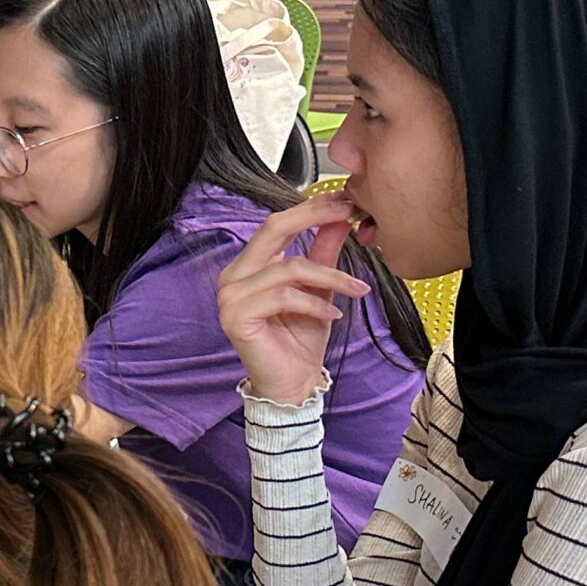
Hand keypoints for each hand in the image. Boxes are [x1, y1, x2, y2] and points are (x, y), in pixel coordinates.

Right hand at [215, 196, 370, 406]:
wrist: (292, 385)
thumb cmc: (301, 340)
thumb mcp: (320, 289)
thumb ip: (324, 253)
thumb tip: (340, 217)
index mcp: (248, 266)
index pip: (277, 225)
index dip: (310, 209)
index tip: (345, 200)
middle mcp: (233, 276)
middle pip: (273, 230)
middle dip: (313, 217)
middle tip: (349, 214)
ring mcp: (229, 297)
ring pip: (287, 267)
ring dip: (330, 277)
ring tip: (357, 290)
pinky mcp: (236, 317)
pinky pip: (283, 296)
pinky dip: (314, 303)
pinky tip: (333, 315)